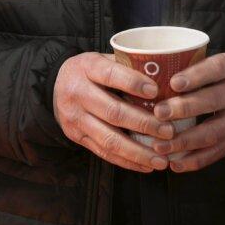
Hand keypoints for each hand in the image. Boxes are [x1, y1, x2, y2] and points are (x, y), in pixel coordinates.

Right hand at [53, 52, 164, 171]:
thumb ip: (127, 67)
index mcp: (86, 68)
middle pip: (113, 112)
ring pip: (109, 139)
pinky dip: (127, 161)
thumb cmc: (90, 71)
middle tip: (168, 131)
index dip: (133, 83)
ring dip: (138, 152)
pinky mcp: (76, 137)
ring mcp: (75, 118)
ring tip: (162, 159)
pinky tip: (146, 165)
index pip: (110, 75)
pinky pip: (103, 152)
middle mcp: (77, 93)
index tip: (156, 91)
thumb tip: (165, 79)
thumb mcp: (103, 59)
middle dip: (144, 124)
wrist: (55, 86)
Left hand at [148, 53, 224, 172]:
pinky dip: (195, 160)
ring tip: (160, 146)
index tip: (173, 83)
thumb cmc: (218, 76)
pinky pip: (217, 152)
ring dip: (184, 141)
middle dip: (184, 109)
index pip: (216, 69)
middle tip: (158, 114)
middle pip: (213, 101)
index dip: (195, 76)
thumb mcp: (211, 64)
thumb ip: (188, 68)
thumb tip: (147, 77)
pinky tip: (176, 163)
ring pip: (213, 132)